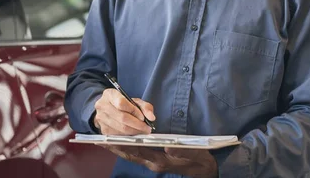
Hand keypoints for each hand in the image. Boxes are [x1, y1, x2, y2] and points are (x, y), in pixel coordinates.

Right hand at [93, 88, 155, 134]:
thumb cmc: (122, 104)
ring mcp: (101, 118)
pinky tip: (134, 133)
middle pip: (122, 117)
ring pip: (121, 128)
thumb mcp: (134, 101)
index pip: (121, 103)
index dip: (134, 111)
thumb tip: (151, 117)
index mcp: (109, 94)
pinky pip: (118, 135)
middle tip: (147, 128)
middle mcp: (102, 105)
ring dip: (134, 131)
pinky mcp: (103, 129)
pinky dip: (128, 136)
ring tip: (142, 131)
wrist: (107, 108)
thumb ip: (145, 106)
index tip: (143, 117)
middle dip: (137, 125)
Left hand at [101, 145, 217, 177]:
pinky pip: (138, 155)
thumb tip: (168, 146)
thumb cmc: (202, 162)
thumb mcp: (197, 155)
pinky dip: (128, 149)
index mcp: (162, 162)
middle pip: (131, 154)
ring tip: (105, 141)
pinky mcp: (157, 161)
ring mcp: (155, 163)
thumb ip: (184, 151)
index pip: (139, 152)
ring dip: (119, 148)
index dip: (125, 145)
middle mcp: (155, 163)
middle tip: (101, 140)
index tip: (112, 139)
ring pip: (133, 155)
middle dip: (116, 147)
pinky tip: (121, 143)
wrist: (208, 171)